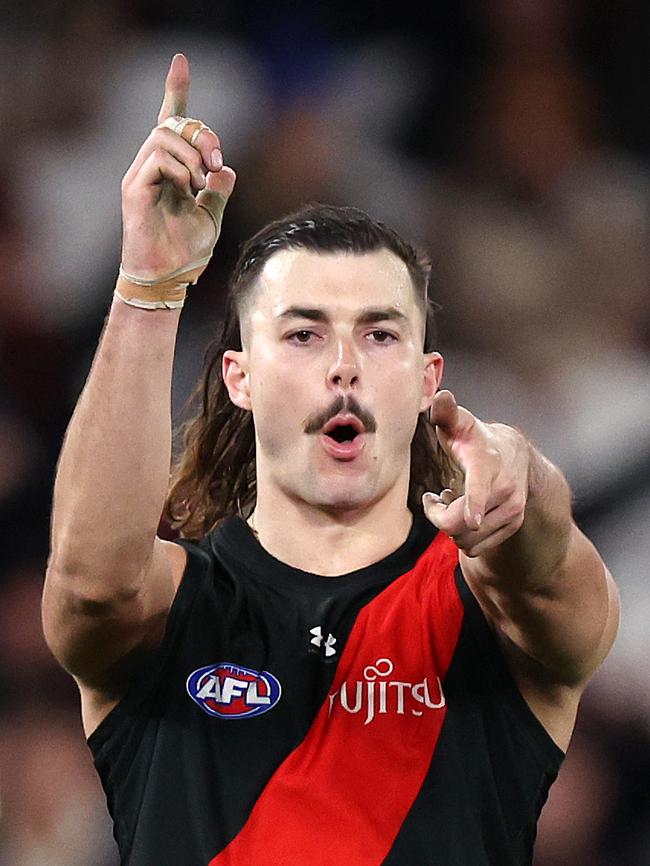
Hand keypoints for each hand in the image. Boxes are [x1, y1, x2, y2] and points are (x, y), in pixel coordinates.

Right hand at [120, 53, 236, 277]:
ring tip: (203, 182)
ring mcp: (140, 176)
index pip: (171, 121)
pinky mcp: (134, 190)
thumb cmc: (185, 252)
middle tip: (216, 162)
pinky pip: (158, 159)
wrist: (167, 278)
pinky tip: (189, 190)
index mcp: (170, 169)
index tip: (180, 61)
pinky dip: (181, 170)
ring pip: (164, 136)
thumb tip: (225, 168)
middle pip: (173, 124)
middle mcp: (151, 167)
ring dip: (193, 154)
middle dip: (202, 134)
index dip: (176, 90)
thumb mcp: (212, 216)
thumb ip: (218, 190)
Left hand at [423, 390, 529, 556]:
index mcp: (487, 466)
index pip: (481, 489)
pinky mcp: (513, 526)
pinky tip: (464, 514)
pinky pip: (476, 547)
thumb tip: (441, 395)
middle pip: (462, 524)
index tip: (473, 519)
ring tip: (450, 502)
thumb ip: (446, 412)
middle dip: (439, 517)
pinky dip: (464, 537)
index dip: (476, 505)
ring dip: (451, 527)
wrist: (516, 455)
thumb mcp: (460, 423)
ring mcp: (512, 511)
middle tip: (434, 499)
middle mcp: (506, 491)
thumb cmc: (475, 438)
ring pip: (467, 540)